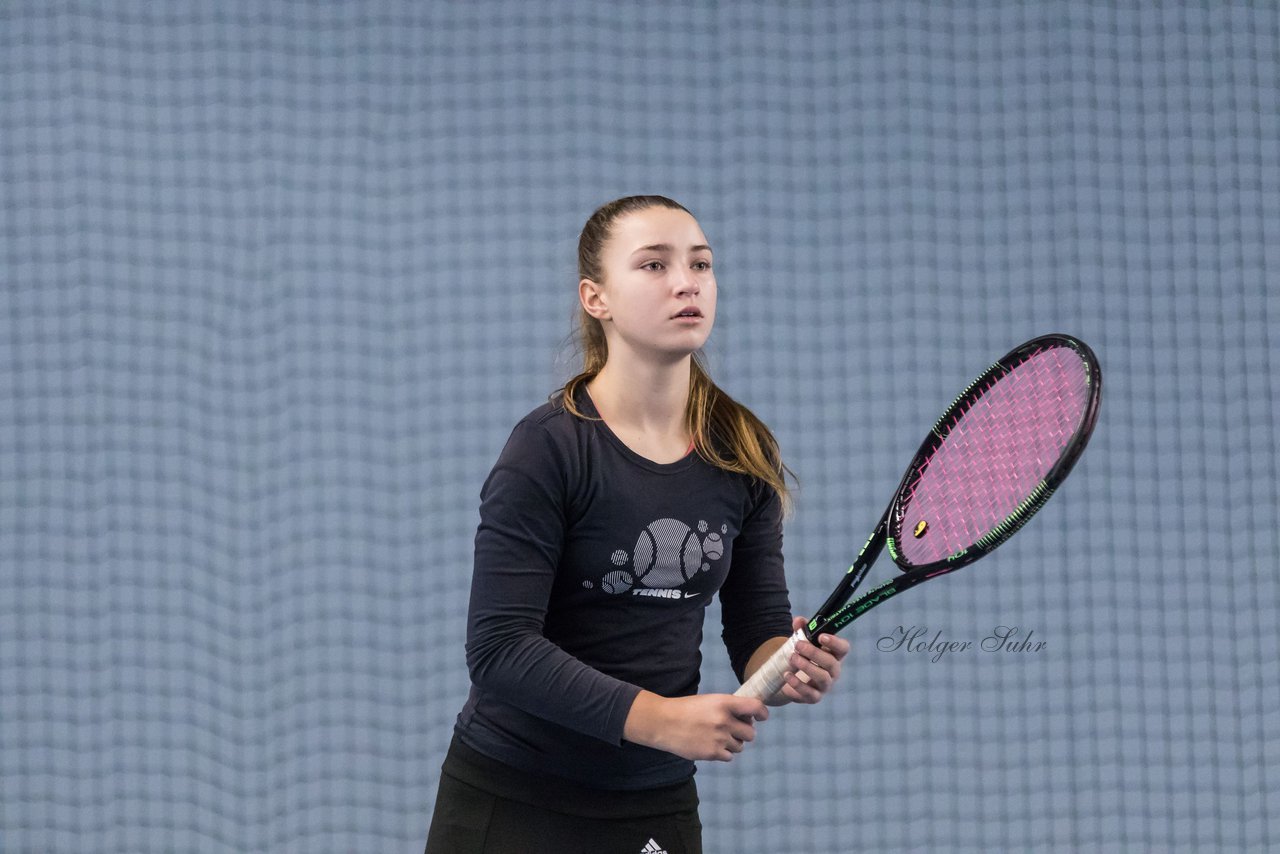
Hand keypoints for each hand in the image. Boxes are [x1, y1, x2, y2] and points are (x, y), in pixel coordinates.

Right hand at [623, 691, 767, 761]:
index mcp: (723, 703)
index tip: (762, 716)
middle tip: (732, 729)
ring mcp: (719, 738)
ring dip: (733, 743)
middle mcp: (724, 720)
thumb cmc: (686, 709)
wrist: (663, 722)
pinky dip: (723, 753)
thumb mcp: (709, 701)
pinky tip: (711, 745)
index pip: (755, 707)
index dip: (762, 712)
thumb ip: (728, 708)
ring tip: (716, 737)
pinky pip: (729, 756)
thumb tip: (750, 718)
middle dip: (744, 732)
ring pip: (740, 746)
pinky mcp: (712, 753)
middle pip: (750, 732)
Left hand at [778, 615, 849, 703]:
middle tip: (798, 645)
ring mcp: (825, 685)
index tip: (821, 636)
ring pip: (822, 678)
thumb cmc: (802, 656)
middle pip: (831, 663)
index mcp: (834, 654)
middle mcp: (833, 671)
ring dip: (806, 667)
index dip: (835, 642)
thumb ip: (801, 629)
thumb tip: (798, 621)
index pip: (843, 648)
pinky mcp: (814, 697)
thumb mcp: (801, 641)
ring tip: (791, 658)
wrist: (792, 677)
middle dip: (814, 653)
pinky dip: (797, 685)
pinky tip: (787, 676)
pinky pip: (809, 694)